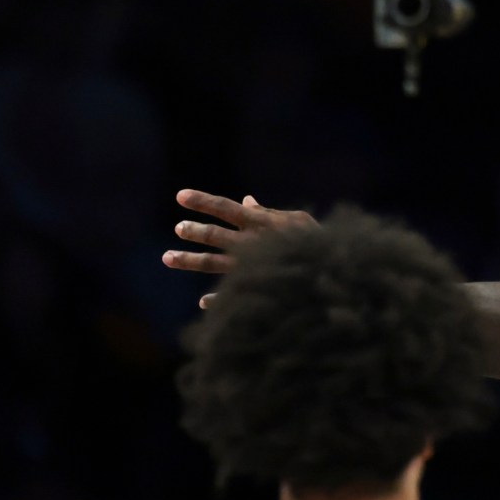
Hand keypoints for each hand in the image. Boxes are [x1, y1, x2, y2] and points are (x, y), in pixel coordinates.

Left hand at [163, 189, 317, 306]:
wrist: (332, 273)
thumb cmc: (316, 242)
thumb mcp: (295, 220)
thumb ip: (267, 212)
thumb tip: (246, 200)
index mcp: (261, 223)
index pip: (226, 208)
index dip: (203, 201)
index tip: (180, 196)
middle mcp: (251, 243)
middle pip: (216, 236)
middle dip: (196, 231)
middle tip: (178, 229)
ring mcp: (251, 267)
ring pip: (214, 263)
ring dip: (190, 261)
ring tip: (167, 258)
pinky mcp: (256, 288)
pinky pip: (231, 295)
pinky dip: (218, 300)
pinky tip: (203, 303)